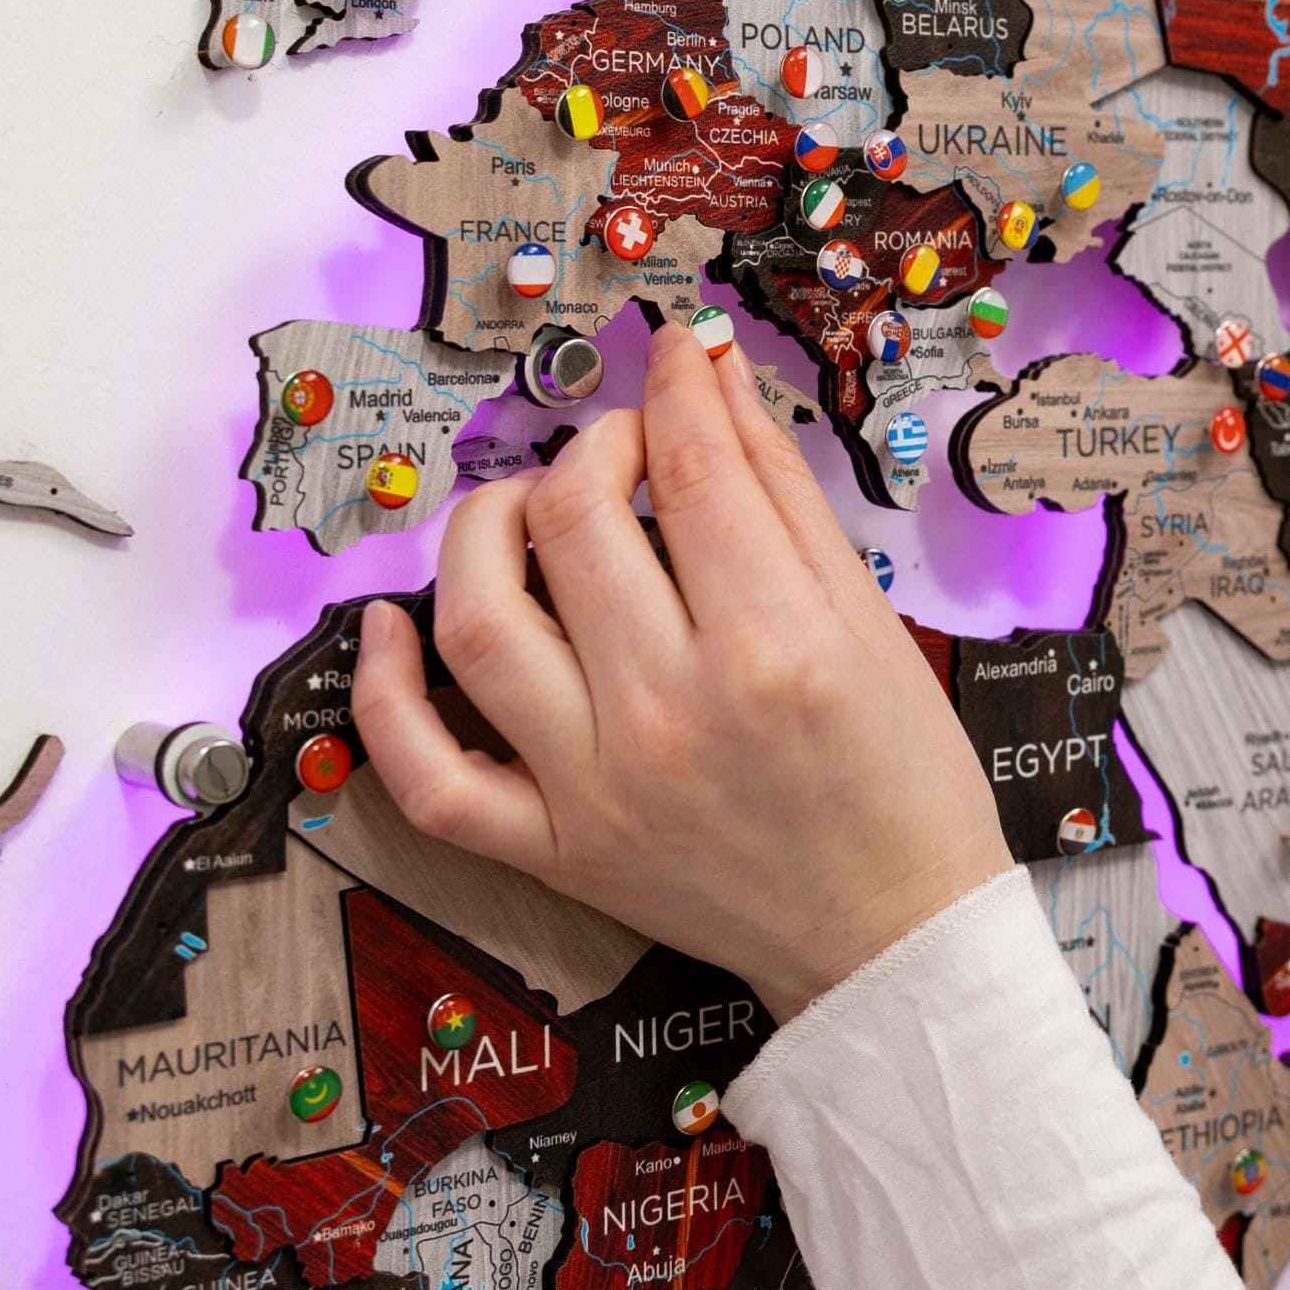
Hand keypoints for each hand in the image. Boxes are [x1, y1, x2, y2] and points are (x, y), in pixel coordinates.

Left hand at [353, 321, 1013, 1021]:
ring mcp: (597, 788)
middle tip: (627, 451)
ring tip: (524, 508)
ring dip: (484, 527)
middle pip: (576, 520)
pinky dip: (387, 696)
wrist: (887, 934)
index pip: (690, 467)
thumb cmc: (902, 771)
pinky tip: (394, 624)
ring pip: (480, 621)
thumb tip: (712, 375)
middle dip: (596, 446)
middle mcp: (673, 711)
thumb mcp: (868, 616)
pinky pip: (428, 776)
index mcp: (776, 645)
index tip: (675, 355)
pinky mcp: (551, 853)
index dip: (677, 386)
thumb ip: (783, 489)